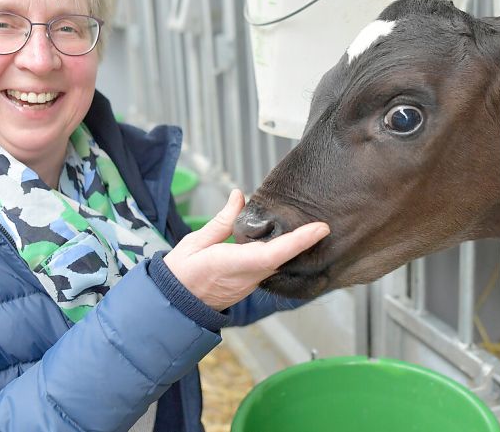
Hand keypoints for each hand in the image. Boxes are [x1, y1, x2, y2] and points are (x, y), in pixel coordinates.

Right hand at [163, 189, 328, 310]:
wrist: (175, 305)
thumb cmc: (182, 272)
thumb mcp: (197, 241)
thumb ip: (223, 220)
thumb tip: (239, 195)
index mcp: (233, 264)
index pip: (273, 254)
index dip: (299, 241)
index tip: (320, 229)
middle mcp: (248, 276)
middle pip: (285, 258)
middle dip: (306, 242)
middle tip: (325, 222)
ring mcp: (252, 283)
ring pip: (281, 264)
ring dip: (298, 248)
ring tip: (315, 227)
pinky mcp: (251, 284)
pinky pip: (273, 267)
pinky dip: (285, 253)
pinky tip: (293, 241)